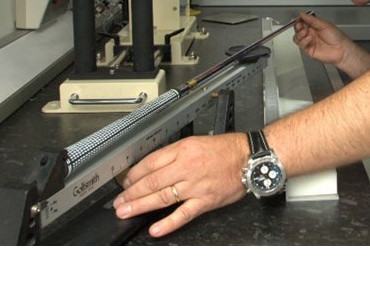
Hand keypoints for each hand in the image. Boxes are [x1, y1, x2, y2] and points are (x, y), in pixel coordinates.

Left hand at [113, 133, 247, 237]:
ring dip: (141, 205)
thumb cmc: (226, 150)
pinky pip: (183, 213)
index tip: (126, 182)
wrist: (250, 158)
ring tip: (126, 212)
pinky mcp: (205, 200)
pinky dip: (168, 223)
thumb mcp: (196, 142)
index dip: (134, 174)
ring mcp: (195, 186)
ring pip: (162, 197)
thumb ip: (175, 154)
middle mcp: (187, 167)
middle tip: (118, 201)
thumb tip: (153, 166)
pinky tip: (155, 228)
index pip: (151, 162)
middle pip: (152, 181)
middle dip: (131, 193)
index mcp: (183, 150)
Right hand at [292, 11, 352, 65]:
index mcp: (314, 26)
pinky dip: (303, 41)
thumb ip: (312, 19)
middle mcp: (311, 34)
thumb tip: (302, 14)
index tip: (297, 18)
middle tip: (300, 25)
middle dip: (297, 27)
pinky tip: (309, 38)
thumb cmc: (337, 37)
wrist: (341, 49)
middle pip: (298, 30)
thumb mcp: (324, 24)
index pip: (302, 22)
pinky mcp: (309, 50)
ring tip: (306, 32)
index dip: (298, 20)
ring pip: (297, 38)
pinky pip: (301, 45)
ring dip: (300, 34)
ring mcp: (309, 42)